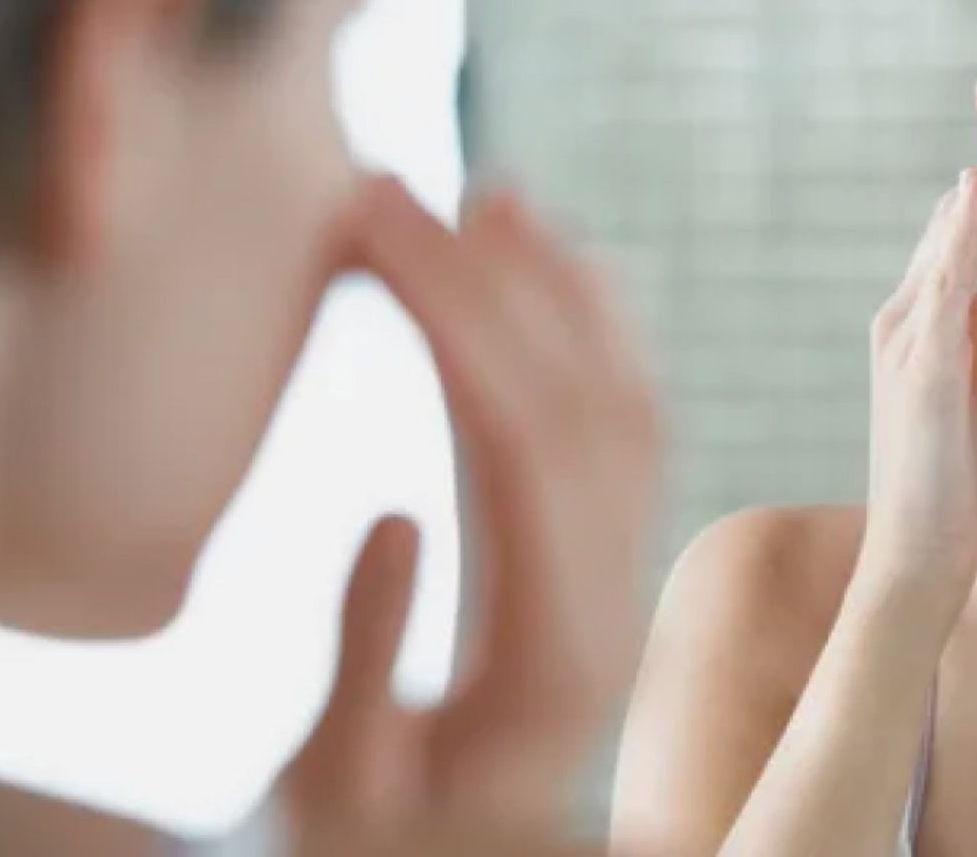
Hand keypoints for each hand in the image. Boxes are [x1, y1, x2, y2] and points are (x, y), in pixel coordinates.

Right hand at [279, 178, 661, 846]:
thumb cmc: (394, 844)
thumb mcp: (345, 795)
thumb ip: (366, 667)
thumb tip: (392, 514)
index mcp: (553, 654)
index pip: (521, 449)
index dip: (456, 322)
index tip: (378, 227)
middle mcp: (614, 604)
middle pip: (577, 408)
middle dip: (490, 281)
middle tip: (398, 187)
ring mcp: (627, 580)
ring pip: (624, 410)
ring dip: (562, 294)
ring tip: (492, 201)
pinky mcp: (615, 566)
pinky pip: (631, 435)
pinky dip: (598, 342)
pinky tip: (556, 279)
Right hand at [860, 109, 976, 590]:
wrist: (920, 556)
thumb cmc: (952, 490)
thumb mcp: (966, 401)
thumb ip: (967, 351)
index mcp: (925, 324)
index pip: (967, 230)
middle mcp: (907, 316)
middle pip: (963, 215)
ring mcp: (909, 336)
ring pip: (959, 232)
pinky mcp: (922, 364)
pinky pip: (944, 280)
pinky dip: (962, 228)